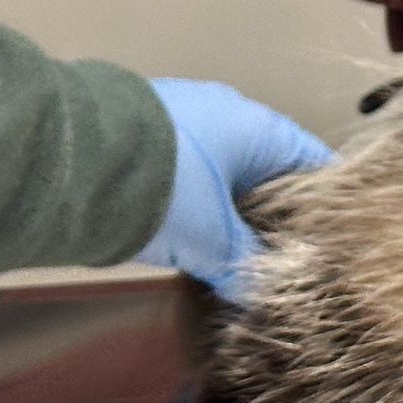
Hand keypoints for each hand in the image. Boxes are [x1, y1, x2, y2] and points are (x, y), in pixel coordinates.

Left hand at [134, 79, 333, 302]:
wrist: (70, 160)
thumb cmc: (164, 190)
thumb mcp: (211, 238)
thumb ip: (243, 263)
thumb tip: (260, 292)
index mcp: (261, 127)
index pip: (315, 163)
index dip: (327, 205)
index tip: (332, 241)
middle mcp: (229, 110)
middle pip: (268, 168)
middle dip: (273, 211)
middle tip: (281, 255)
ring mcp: (184, 114)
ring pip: (225, 167)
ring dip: (229, 204)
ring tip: (232, 248)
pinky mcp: (145, 127)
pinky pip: (187, 165)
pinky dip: (194, 194)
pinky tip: (187, 227)